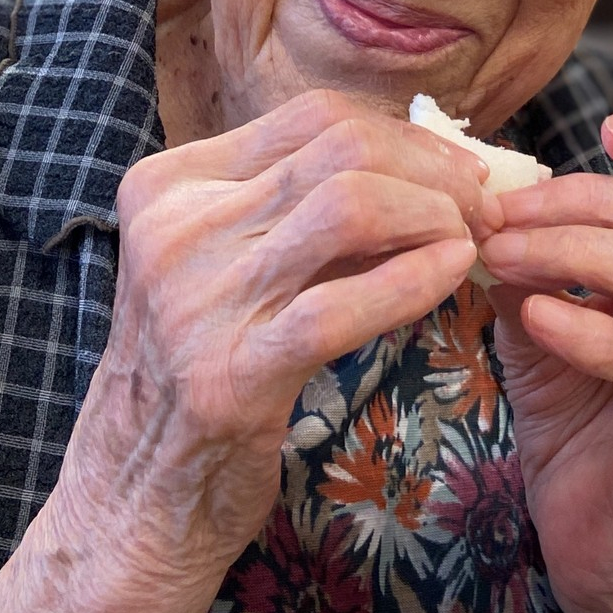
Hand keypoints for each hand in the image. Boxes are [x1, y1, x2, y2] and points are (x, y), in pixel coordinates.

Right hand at [66, 87, 492, 564]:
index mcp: (169, 183)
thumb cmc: (198, 366)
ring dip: (431, 215)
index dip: (403, 135)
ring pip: (348, 206)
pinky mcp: (230, 373)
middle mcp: (175, 226)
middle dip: (431, 169)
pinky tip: (452, 275)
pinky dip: (415, 279)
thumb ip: (299, 210)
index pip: (311, 118)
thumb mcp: (226, 262)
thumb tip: (419, 164)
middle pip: (338, 149)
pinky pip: (343, 304)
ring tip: (467, 240)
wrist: (132, 494)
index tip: (453, 169)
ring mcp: (196, 298)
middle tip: (479, 205)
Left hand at [476, 111, 612, 612]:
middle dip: (588, 201)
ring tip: (505, 258)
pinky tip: (538, 318)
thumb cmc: (572, 410)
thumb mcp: (540, 310)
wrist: (592, 531)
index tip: (609, 131)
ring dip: (580, 254)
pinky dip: (594, 331)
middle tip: (502, 215)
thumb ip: (527, 253)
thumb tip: (482, 193)